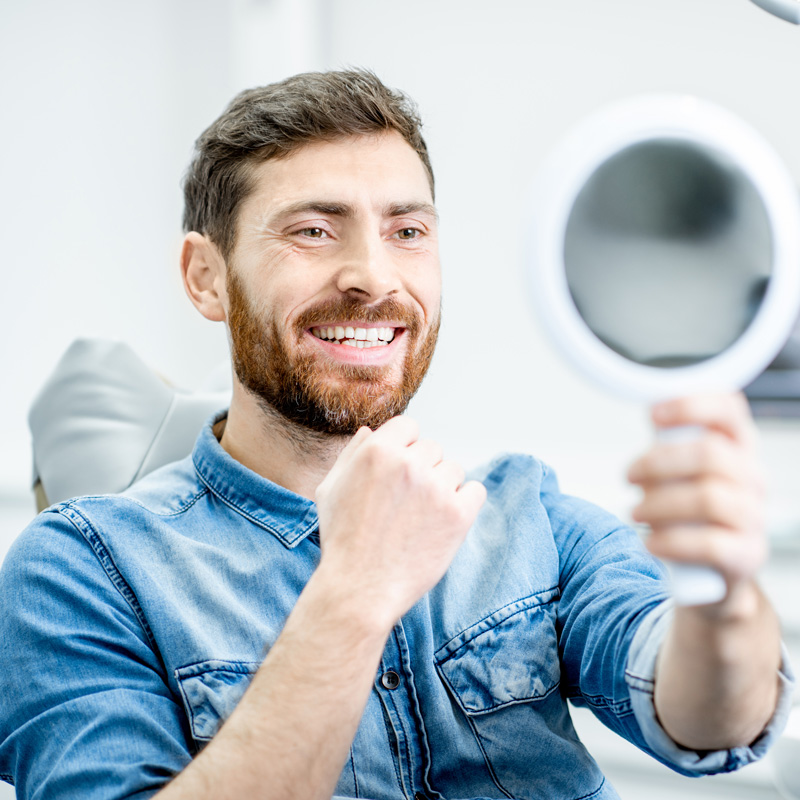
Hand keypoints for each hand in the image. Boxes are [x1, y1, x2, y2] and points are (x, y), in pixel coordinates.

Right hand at [314, 416, 485, 628]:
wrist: (360, 588)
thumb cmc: (342, 540)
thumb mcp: (330, 489)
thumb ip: (352, 454)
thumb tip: (371, 431)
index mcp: (377, 451)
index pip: (408, 426)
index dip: (405, 447)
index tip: (400, 471)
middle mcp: (408, 464)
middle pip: (432, 448)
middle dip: (422, 470)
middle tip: (407, 503)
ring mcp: (435, 488)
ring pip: (454, 469)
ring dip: (443, 487)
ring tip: (422, 517)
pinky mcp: (458, 514)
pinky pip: (475, 491)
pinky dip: (465, 503)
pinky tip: (444, 521)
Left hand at [627, 393, 767, 604]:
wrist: (711, 571)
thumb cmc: (690, 512)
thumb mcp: (680, 472)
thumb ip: (670, 445)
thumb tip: (650, 415)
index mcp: (737, 448)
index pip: (730, 410)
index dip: (692, 405)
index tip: (653, 415)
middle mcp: (752, 478)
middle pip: (711, 454)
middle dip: (658, 463)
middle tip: (629, 475)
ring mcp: (753, 517)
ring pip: (709, 498)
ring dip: (660, 504)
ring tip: (636, 511)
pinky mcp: (746, 555)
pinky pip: (710, 544)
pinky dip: (671, 541)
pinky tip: (650, 542)